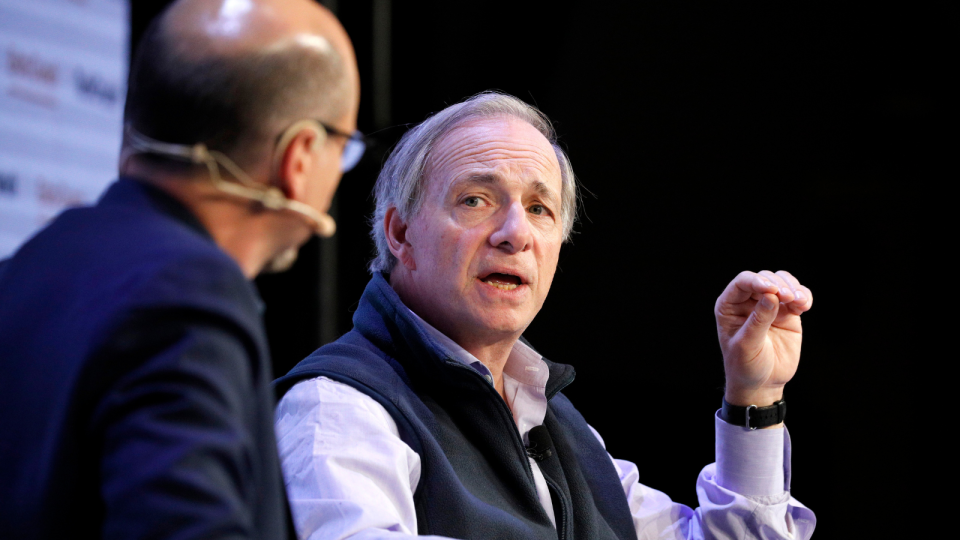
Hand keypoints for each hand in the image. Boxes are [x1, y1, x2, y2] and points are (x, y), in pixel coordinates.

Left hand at [715, 270, 812, 407]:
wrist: (762, 383)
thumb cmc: (745, 366)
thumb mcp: (747, 345)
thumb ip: (758, 321)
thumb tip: (772, 296)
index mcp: (730, 306)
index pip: (743, 282)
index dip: (758, 281)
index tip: (773, 290)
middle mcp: (749, 301)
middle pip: (765, 277)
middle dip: (778, 284)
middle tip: (788, 298)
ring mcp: (770, 306)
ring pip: (783, 282)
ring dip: (793, 287)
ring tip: (799, 302)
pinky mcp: (788, 314)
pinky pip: (798, 296)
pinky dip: (804, 296)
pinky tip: (804, 306)